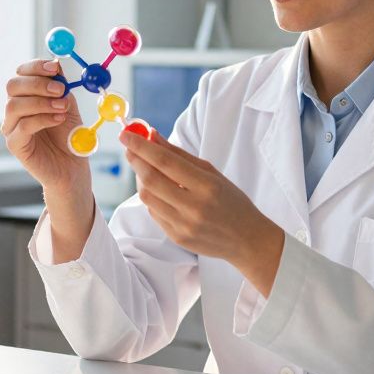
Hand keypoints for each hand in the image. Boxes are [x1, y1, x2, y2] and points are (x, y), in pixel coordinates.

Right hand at [2, 58, 89, 192]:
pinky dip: (42, 119)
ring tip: (62, 108)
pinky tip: (58, 119)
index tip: (54, 67)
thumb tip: (57, 64)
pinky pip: (23, 126)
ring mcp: (11, 127)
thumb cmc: (69, 136)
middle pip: (13, 86)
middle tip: (60, 89)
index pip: (21, 73)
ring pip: (14, 105)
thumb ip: (62, 86)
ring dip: (41, 102)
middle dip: (37, 83)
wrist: (72, 167)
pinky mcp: (15, 145)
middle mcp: (14, 109)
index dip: (35, 67)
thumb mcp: (68, 105)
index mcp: (26, 96)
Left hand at [120, 129, 284, 295]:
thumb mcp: (212, 173)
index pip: (165, 161)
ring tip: (145, 168)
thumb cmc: (231, 200)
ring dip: (141, 179)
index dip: (141, 146)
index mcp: (207, 186)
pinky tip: (159, 191)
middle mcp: (194, 206)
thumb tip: (152, 135)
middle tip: (129, 147)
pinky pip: (154, 213)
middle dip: (136, 160)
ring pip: (147, 197)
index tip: (126, 134)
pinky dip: (152, 198)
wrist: (247, 239)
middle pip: (151, 179)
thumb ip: (180, 154)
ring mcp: (184, 225)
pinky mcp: (177, 237)